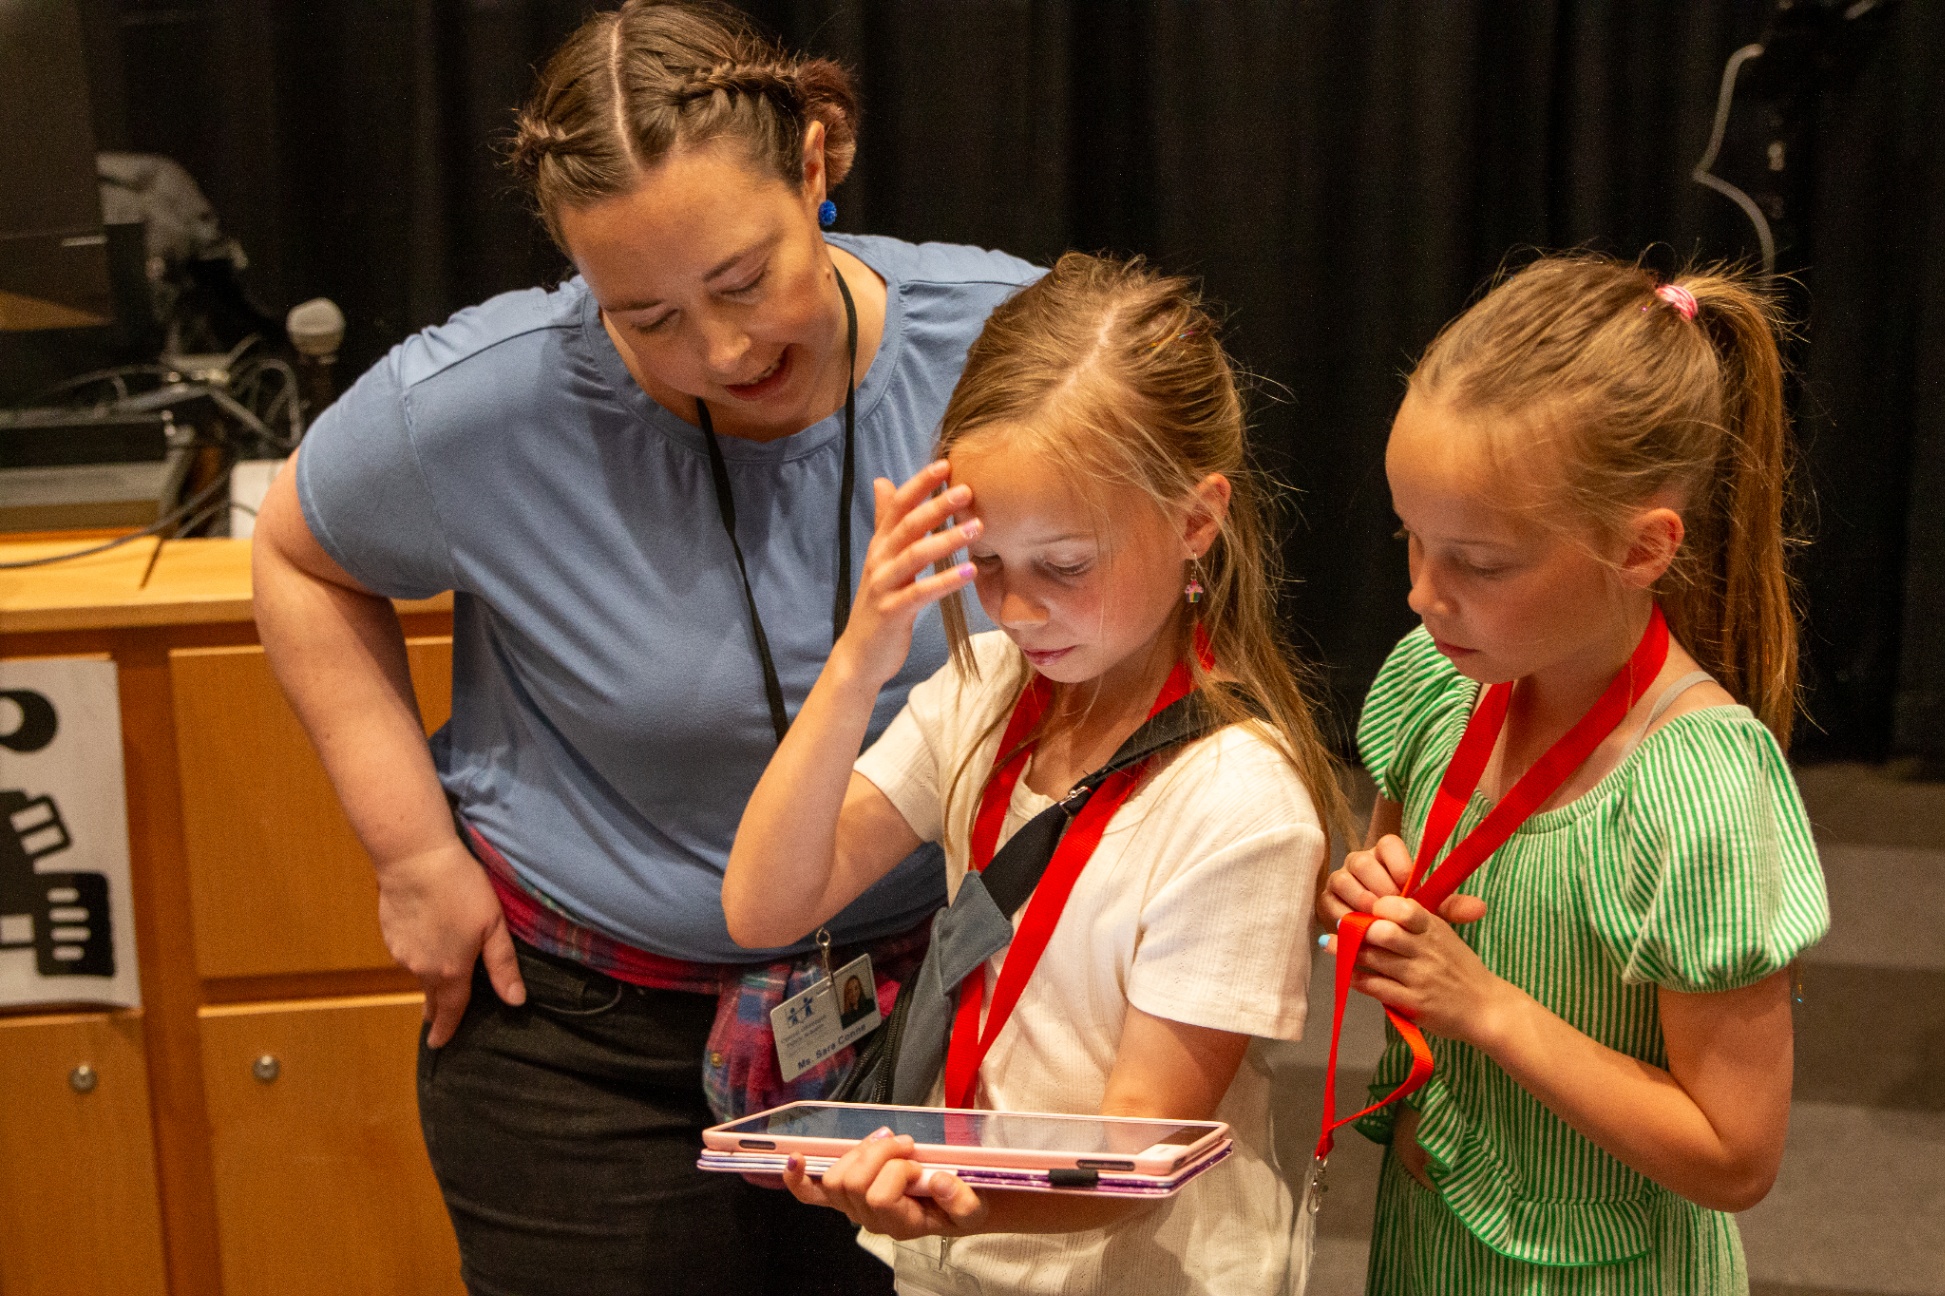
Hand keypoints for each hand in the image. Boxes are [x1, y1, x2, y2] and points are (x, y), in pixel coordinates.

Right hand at [375, 838, 524, 1046]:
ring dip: (427, 977)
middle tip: (434, 1023)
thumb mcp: (494, 926)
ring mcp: (401, 951)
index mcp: (450, 972)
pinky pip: (406, 953)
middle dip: (434, 1010)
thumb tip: (515, 1001)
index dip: (446, 1029)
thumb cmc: (461, 888)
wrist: (415, 859)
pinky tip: (425, 938)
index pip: (450, 1010)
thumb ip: (503, 966)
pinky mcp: (389, 934)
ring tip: (437, 976)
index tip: (439, 1045)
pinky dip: (417, 952)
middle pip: (431, 995)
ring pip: (418, 972)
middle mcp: (421, 968)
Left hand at [783, 1129, 987, 1240]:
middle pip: (852, 1182)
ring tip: (888, 1143)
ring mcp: (854, 1207)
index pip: (880, 1196)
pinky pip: (812, 1193)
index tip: (920, 1163)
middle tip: (907, 1144)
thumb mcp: (976, 1208)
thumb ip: (963, 1200)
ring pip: (836, 1176)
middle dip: (879, 1154)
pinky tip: (795, 1158)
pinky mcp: (846, 1194)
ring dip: (860, 1151)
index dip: (897, 1172)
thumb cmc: (961, 1206)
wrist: (955, 1208)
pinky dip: (799, 1177)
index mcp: (901, 1225)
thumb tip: (938, 1181)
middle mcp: (871, 1220)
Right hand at [833, 461, 979, 689]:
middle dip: (936, 506)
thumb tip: (882, 481)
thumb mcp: (881, 560)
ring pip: (914, 556)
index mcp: (880, 546)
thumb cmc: (879, 604)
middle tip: (967, 490)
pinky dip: (945, 581)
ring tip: (977, 528)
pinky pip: (921, 593)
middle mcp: (879, 561)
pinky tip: (969, 571)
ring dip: (946, 540)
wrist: (860, 655)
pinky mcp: (892, 612)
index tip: (946, 464)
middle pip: (907, 526)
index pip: (897, 506)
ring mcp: (883, 587)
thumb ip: (885, 522)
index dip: (919, 484)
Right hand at [1317, 833, 1486, 952]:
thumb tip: (1479, 909)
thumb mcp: (1431, 913)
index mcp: (1387, 856)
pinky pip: (1327, 902)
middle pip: (1361, 861)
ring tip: (1374, 920)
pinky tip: (1355, 928)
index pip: (1388, 844)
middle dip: (1377, 886)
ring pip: (1341, 879)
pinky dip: (1340, 915)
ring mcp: (1340, 880)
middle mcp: (1360, 862)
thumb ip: (1452, 908)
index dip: (1397, 862)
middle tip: (1391, 908)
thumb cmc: (1408, 919)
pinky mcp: (1327, 900)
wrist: (1382, 939)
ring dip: (1358, 900)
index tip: (1409, 884)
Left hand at [1349, 895, 1518, 1047]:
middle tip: (1342, 924)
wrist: (1487, 1008)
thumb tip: (1376, 908)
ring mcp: (1419, 978)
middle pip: (1384, 932)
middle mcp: (1426, 951)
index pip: (1405, 909)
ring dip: (1347, 951)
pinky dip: (1357, 978)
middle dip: (1359, 927)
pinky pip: (1375, 987)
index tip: (1367, 906)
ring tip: (1330, 944)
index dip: (1381, 905)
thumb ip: (1416, 923)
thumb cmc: (1460, 969)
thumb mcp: (1444, 937)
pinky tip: (1349, 973)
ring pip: (1374, 958)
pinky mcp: (1413, 1003)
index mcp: (1434, 929)